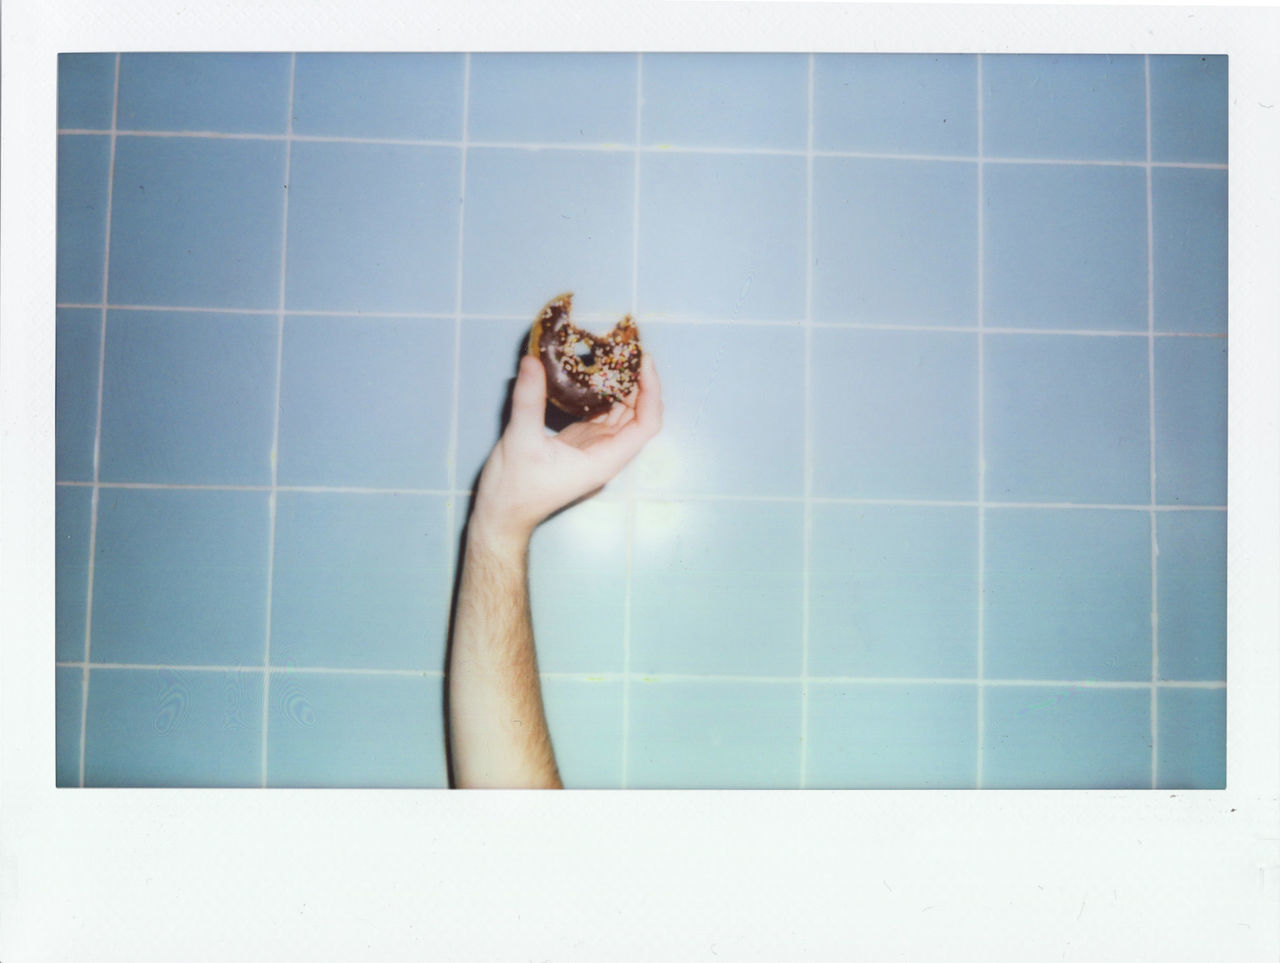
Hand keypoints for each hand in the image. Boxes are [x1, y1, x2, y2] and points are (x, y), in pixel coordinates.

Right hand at [469, 352, 662, 546]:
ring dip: (622, 386)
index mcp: (604, 460)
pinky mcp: (580, 443)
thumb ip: (528, 401)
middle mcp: (606, 454)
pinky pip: (602, 415)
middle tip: (627, 350)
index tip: (642, 362)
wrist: (502, 516)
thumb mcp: (520, 441)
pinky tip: (594, 374)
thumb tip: (532, 363)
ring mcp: (594, 449)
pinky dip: (602, 394)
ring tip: (615, 355)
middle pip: (638, 416)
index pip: (645, 424)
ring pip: (621, 414)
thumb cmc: (515, 490)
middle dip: (638, 382)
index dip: (651, 392)